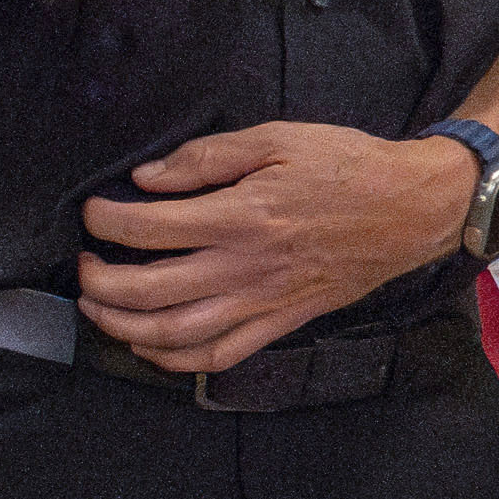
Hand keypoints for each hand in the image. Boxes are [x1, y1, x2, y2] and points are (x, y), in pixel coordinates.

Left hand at [79, 120, 478, 369]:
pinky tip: (151, 346)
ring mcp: (264, 301)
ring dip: (124, 327)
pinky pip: (219, 355)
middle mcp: (246, 267)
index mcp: (242, 216)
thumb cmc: (348, 167)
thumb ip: (208, 156)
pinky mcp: (282, 321)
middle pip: (148, 290)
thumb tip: (148, 179)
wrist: (413, 209)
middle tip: (84, 265)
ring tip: (100, 308)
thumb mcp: (278, 138)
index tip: (94, 212)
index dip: (105, 221)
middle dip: (99, 282)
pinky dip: (175, 360)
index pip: (148, 228)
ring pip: (175, 333)